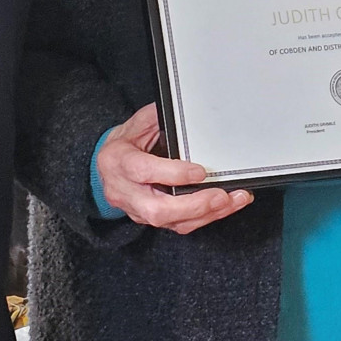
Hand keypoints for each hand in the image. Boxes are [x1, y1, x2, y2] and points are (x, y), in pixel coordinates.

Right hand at [96, 103, 252, 235]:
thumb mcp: (139, 122)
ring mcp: (136, 209)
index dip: (172, 174)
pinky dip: (204, 217)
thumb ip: (161, 120)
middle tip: (221, 196)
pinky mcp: (149, 219)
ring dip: (206, 214)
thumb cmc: (126, 142)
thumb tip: (190, 115)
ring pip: (170, 222)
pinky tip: (224, 207)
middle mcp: (124, 191)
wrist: (106, 165)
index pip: (143, 171)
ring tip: (233, 200)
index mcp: (118, 161)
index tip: (200, 171)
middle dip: (194, 206)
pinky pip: (177, 225)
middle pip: (157, 210)